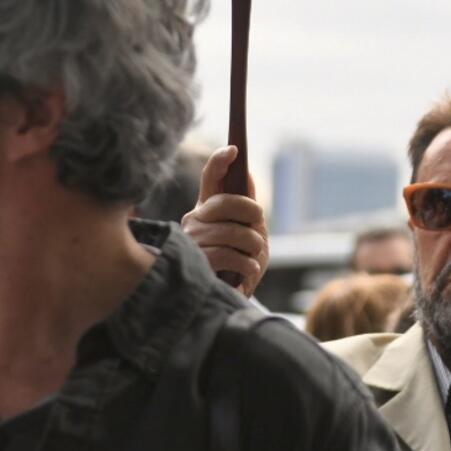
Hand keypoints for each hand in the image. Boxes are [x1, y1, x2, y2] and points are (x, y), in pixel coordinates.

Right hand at [183, 145, 269, 296]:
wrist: (231, 300)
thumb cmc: (240, 264)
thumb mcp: (250, 233)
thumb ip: (246, 207)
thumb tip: (246, 175)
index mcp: (207, 209)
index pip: (210, 178)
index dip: (220, 161)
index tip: (234, 150)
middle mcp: (194, 220)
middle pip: (227, 202)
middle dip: (251, 213)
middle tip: (258, 227)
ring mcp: (192, 241)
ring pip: (232, 231)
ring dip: (252, 246)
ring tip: (252, 258)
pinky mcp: (195, 262)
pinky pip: (228, 254)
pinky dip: (247, 263)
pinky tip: (246, 271)